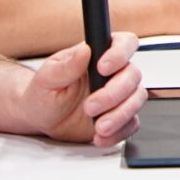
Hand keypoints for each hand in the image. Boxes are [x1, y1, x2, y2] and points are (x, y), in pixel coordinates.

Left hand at [23, 32, 145, 147]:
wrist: (42, 119)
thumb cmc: (44, 94)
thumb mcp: (47, 78)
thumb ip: (66, 65)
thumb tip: (84, 50)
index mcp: (99, 55)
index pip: (124, 43)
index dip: (120, 53)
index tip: (102, 68)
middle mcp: (114, 73)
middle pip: (133, 75)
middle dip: (114, 94)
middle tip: (90, 106)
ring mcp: (120, 96)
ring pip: (136, 99)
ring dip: (119, 115)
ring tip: (98, 126)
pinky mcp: (121, 117)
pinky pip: (131, 123)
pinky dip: (118, 132)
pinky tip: (99, 135)